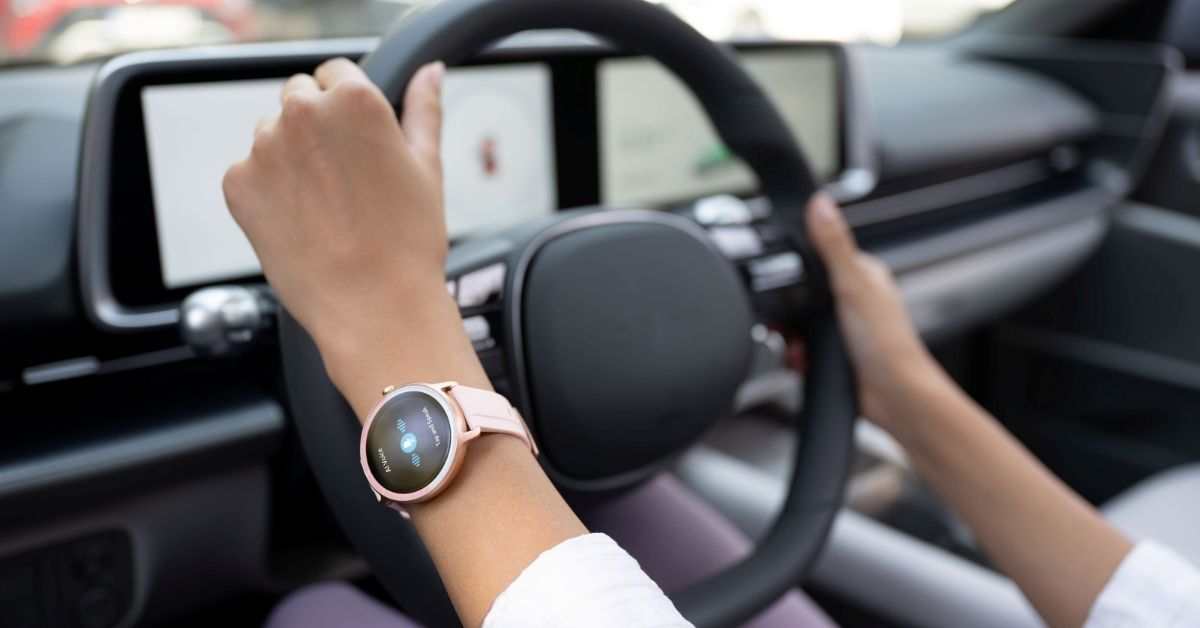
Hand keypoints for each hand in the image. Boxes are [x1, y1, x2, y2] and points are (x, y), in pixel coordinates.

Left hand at [222, 58, 449, 365]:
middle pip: (299, 98)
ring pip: (272, 135)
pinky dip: (270, 194)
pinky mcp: (238, 184)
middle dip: (318, 129)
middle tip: (346, 181)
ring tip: (327, 208)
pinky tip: (303, 224)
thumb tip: (430, 73)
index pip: (336, 73)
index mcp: (354, 99)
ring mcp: (264, 149)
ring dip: (292, 159)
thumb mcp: (427, 168)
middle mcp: (302, 113)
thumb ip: (424, 109)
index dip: (351, 110)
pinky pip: (250, 173)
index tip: (361, 146)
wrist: (375, 309)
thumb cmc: (409, 244)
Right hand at [805, 193, 952, 435]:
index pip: (817, 255)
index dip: (796, 268)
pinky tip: (805, 362)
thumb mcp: (853, 286)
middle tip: (792, 325)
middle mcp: (852, 298)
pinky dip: (797, 356)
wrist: (893, 397)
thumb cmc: (887, 345)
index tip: (785, 281)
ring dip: (793, 338)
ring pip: (797, 323)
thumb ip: (833, 244)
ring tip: (802, 348)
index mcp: (862, 273)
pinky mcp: (832, 352)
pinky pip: (800, 348)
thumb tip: (820, 202)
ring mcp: (842, 327)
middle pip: (802, 292)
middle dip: (791, 313)